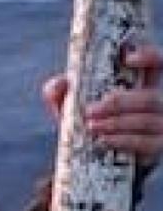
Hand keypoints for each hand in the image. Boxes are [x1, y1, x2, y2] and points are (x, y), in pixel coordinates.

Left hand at [42, 42, 162, 169]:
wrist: (90, 154)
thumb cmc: (84, 119)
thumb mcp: (67, 102)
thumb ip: (59, 90)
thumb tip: (57, 85)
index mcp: (137, 82)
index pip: (154, 62)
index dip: (147, 56)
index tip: (126, 58)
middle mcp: (153, 100)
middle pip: (150, 96)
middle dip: (119, 103)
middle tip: (90, 110)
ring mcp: (158, 123)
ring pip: (148, 120)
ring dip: (117, 123)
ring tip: (91, 126)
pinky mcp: (155, 145)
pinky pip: (146, 143)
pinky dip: (123, 140)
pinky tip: (103, 140)